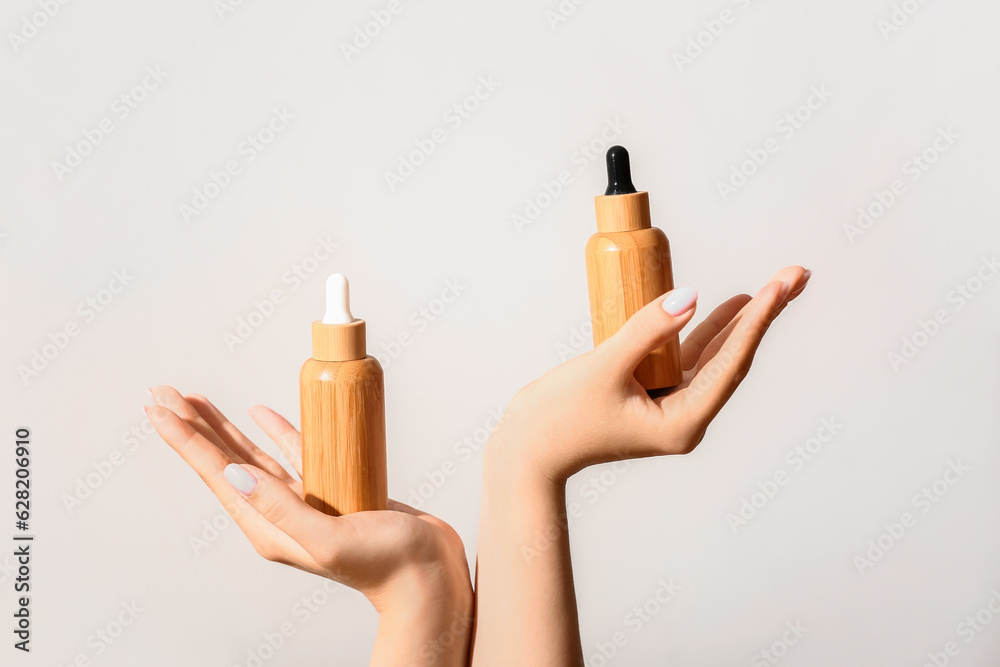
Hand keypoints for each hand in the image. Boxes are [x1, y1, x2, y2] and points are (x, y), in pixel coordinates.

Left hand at [146, 387, 472, 665]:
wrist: (427, 575)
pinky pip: (292, 454)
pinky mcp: (329, 491)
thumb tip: (234, 474)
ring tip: (196, 400)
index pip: (216, 473)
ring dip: (223, 427)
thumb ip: (281, 508)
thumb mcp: (329, 538)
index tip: (158, 407)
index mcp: (269, 527)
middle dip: (193, 425)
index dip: (185, 438)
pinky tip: (258, 414)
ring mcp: (302, 502)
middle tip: (164, 392)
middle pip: (223, 460)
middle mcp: (278, 513)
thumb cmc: (385, 564)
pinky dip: (272, 431)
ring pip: (251, 455)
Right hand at [471, 266, 810, 665]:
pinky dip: (702, 329)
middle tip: (796, 276)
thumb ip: (647, 331)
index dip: (757, 321)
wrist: (526, 451)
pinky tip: (722, 306)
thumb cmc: (558, 418)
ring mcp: (668, 405)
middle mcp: (684, 416)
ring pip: (713, 355)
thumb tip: (690, 297)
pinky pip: (686, 357)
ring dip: (739, 320)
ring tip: (774, 287)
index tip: (779, 286)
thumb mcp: (604, 369)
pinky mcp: (650, 394)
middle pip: (733, 357)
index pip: (730, 363)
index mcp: (683, 422)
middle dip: (763, 316)